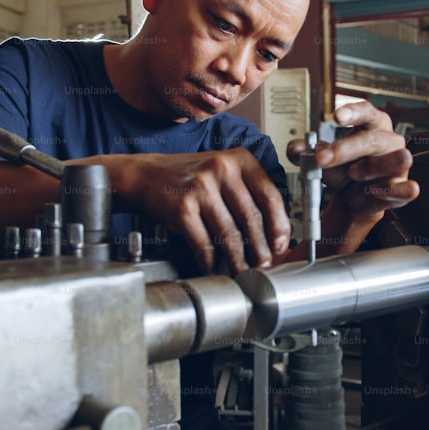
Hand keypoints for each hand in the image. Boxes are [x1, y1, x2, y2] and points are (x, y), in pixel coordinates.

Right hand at [124, 148, 290, 273]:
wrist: (148, 175)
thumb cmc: (191, 177)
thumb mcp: (225, 173)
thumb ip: (250, 195)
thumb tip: (274, 234)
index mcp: (240, 159)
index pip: (270, 196)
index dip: (279, 225)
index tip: (281, 244)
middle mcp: (221, 168)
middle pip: (251, 217)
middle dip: (261, 248)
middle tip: (265, 264)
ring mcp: (200, 187)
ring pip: (229, 233)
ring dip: (238, 259)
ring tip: (242, 270)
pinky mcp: (182, 207)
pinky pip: (204, 243)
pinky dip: (210, 260)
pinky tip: (213, 266)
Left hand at [287, 102, 418, 220]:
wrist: (355, 197)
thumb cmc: (343, 170)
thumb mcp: (322, 160)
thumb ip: (305, 152)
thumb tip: (295, 149)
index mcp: (370, 125)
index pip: (366, 111)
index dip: (353, 113)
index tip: (335, 117)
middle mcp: (388, 141)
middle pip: (373, 139)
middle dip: (346, 149)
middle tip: (322, 159)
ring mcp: (399, 163)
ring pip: (398, 159)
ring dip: (372, 168)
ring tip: (353, 174)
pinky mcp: (403, 187)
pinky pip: (407, 188)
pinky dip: (392, 190)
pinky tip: (375, 191)